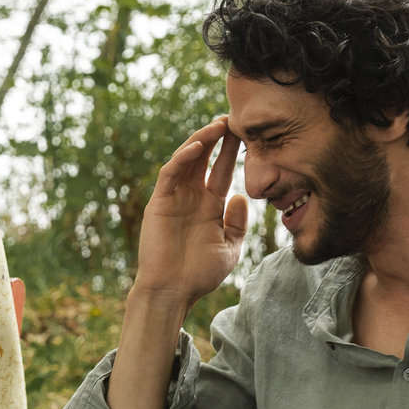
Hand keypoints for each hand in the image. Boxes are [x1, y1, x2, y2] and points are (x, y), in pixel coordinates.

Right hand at [133, 117, 248, 306]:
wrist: (173, 291)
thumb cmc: (200, 274)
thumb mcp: (229, 247)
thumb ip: (238, 222)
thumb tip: (241, 196)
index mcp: (209, 205)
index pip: (223, 170)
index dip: (234, 151)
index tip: (249, 133)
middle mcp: (192, 196)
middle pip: (206, 158)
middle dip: (218, 137)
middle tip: (234, 117)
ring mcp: (175, 197)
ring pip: (188, 159)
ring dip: (202, 140)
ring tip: (219, 124)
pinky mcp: (160, 201)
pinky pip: (171, 173)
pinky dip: (183, 158)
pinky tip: (199, 147)